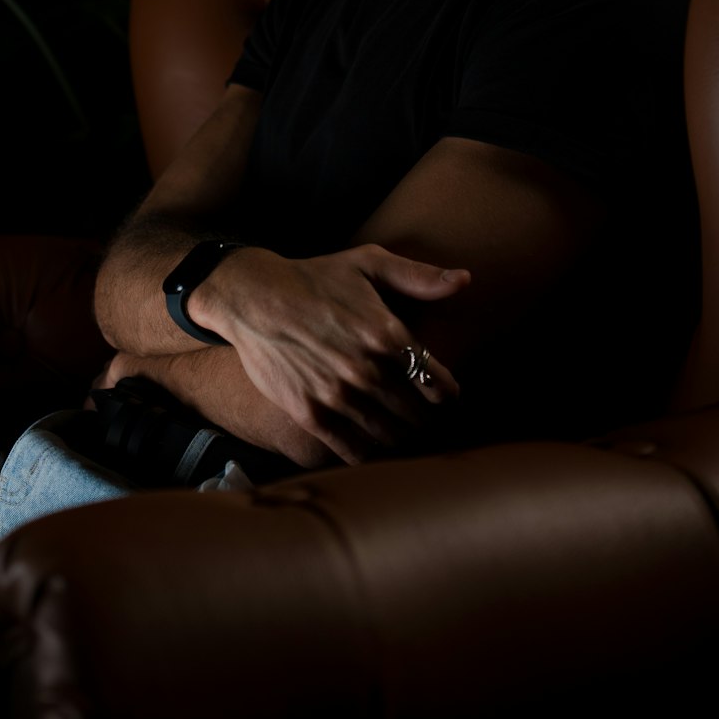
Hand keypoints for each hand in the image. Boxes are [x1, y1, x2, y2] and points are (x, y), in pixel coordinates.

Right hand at [188, 243, 468, 463]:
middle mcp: (366, 370)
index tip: (445, 396)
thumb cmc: (314, 277)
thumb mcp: (368, 263)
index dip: (446, 393)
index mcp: (386, 334)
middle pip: (415, 413)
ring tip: (399, 431)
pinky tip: (371, 448)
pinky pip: (352, 451)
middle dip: (425, 417)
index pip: (436, 381)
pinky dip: (369, 454)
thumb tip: (465, 279)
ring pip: (388, 435)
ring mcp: (337, 395)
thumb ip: (419, 276)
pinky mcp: (309, 413)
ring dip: (400, 437)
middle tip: (423, 416)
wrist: (253, 297)